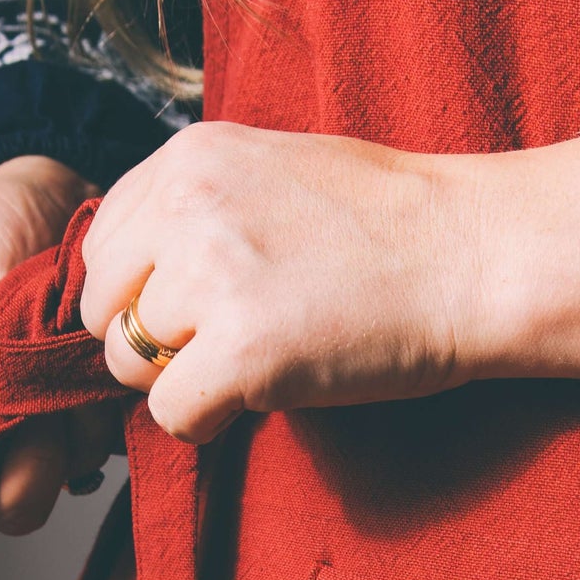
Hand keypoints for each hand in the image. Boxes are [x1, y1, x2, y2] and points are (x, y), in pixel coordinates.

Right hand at [0, 153, 121, 537]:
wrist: (61, 189)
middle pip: (9, 509)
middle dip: (27, 461)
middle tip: (35, 391)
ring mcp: (50, 428)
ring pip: (68, 478)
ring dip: (72, 422)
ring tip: (65, 349)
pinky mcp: (100, 412)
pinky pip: (112, 443)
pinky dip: (105, 405)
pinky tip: (95, 353)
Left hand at [78, 120, 579, 443]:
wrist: (478, 254)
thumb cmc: (392, 223)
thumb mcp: (272, 173)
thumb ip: (195, 208)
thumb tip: (133, 275)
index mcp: (189, 158)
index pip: (102, 246)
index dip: (142, 291)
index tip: (200, 306)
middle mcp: (187, 208)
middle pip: (102, 309)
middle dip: (149, 340)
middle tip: (228, 341)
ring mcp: (211, 278)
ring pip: (128, 365)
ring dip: (183, 378)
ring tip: (260, 358)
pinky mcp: (241, 350)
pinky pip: (170, 413)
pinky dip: (207, 421)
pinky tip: (264, 392)